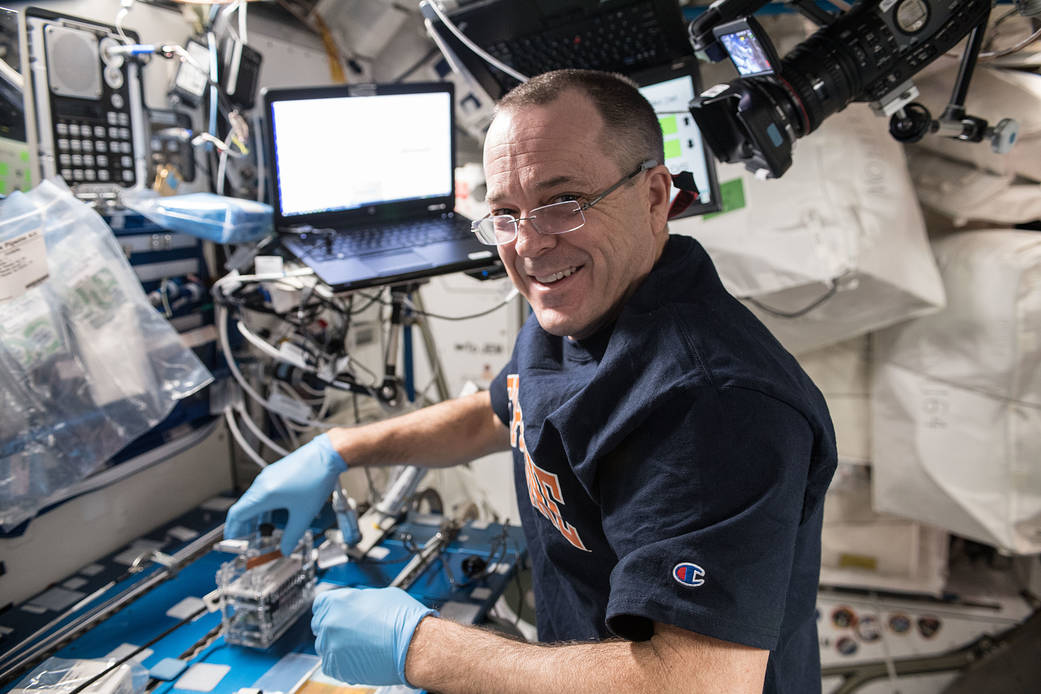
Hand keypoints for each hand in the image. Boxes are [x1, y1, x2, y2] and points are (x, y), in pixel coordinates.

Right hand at [224, 433, 346, 554]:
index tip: (232, 541)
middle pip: (243, 507)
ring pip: (253, 499)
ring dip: (253, 516)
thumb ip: (292, 535)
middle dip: (243, 526)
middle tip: (247, 540)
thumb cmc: (316, 479)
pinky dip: (262, 506)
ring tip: (260, 530)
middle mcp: (262, 483)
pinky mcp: (276, 473)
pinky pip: (262, 492)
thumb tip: (286, 549)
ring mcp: (268, 476)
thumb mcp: (304, 514)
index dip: (232, 530)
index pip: (237, 514)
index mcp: (264, 494)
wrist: (327, 456)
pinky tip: (272, 514)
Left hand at [311, 586, 436, 685]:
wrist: (415, 645)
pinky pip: (330, 664)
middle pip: (321, 624)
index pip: (320, 604)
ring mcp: (331, 646)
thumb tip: (356, 603)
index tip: (337, 615)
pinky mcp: (336, 667)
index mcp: (339, 601)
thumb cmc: (404, 620)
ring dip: (337, 645)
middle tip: (352, 631)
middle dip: (334, 627)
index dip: (331, 609)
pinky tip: (358, 658)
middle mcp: (331, 622)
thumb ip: (360, 599)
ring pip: (325, 645)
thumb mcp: (382, 595)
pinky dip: (341, 663)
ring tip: (360, 646)